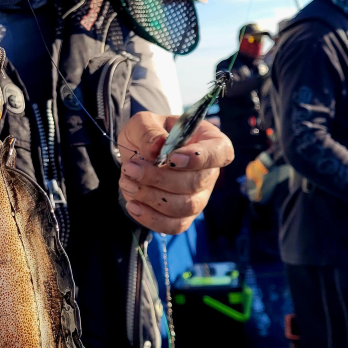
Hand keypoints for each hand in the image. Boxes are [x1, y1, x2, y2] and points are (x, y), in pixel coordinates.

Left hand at [117, 111, 233, 234]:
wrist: (137, 154)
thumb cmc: (148, 134)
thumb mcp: (143, 122)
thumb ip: (148, 131)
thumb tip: (157, 148)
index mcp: (209, 141)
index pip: (220, 152)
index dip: (199, 158)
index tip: (171, 158)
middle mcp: (210, 172)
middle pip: (196, 183)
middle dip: (159, 178)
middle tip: (131, 168)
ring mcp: (200, 196)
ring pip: (185, 207)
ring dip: (152, 197)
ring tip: (127, 182)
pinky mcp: (184, 216)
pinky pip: (175, 226)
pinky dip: (151, 218)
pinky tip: (133, 204)